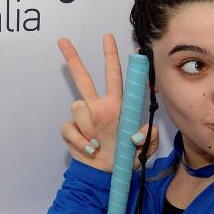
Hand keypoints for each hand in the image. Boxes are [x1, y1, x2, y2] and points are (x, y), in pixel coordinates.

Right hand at [58, 33, 158, 171]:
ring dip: (88, 124)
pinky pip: (70, 128)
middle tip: (64, 40)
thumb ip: (150, 139)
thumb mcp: (144, 149)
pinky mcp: (71, 130)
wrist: (106, 175)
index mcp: (117, 105)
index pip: (114, 76)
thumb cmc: (125, 158)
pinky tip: (90, 148)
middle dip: (73, 59)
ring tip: (97, 141)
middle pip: (83, 78)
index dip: (112, 57)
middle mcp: (98, 107)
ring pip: (78, 105)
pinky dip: (81, 140)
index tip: (109, 38)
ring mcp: (84, 119)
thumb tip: (141, 132)